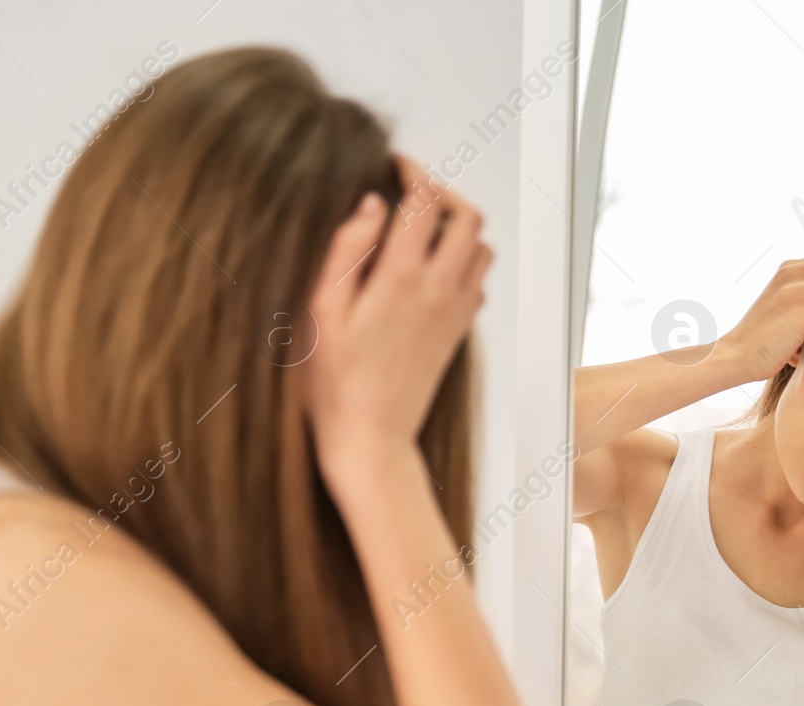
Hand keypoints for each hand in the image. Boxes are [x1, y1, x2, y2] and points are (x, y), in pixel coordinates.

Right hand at [304, 153, 491, 474]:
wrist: (371, 440)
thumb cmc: (335, 384)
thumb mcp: (321, 312)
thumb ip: (346, 252)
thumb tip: (370, 206)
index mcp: (401, 279)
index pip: (424, 202)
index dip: (412, 172)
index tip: (394, 166)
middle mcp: (438, 292)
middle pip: (468, 217)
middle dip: (443, 192)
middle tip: (411, 193)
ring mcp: (454, 313)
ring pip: (481, 249)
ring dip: (459, 227)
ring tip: (422, 228)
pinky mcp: (457, 333)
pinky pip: (478, 282)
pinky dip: (463, 262)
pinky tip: (430, 269)